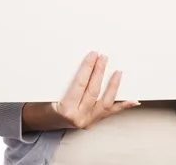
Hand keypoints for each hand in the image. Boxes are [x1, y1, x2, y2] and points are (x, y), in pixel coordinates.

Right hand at [22, 51, 139, 131]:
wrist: (41, 122)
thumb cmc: (43, 104)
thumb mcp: (49, 91)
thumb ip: (64, 79)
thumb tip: (79, 61)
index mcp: (65, 109)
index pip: (80, 84)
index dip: (88, 68)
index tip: (93, 54)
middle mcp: (78, 117)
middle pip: (93, 90)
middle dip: (100, 71)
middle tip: (104, 57)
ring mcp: (87, 121)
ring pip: (105, 102)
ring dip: (113, 86)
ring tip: (118, 72)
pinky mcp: (93, 122)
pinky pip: (110, 113)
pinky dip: (122, 105)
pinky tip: (134, 100)